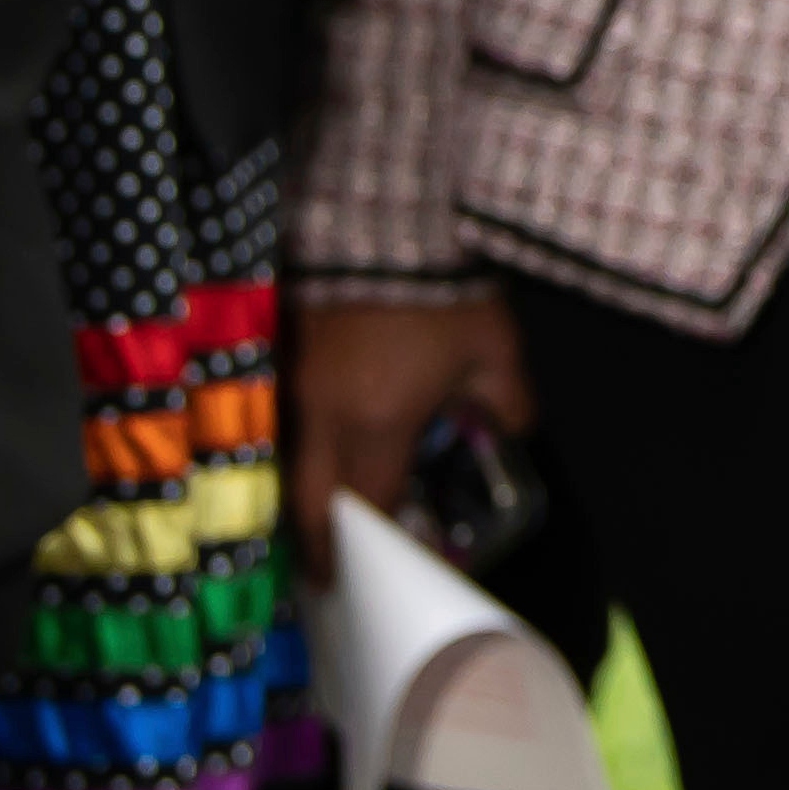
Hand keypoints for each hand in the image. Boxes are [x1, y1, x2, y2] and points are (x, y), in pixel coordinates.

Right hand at [286, 289, 536, 585]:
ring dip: (300, 498)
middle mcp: (322, 413)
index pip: (367, 504)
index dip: (373, 542)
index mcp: (375, 421)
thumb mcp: (495, 347)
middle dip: (316, 545)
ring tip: (319, 519)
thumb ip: (506, 400)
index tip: (377, 567)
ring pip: (284, 464)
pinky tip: (311, 454)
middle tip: (325, 572)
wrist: (386, 217)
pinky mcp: (278, 353)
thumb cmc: (445, 289)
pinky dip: (292, 451)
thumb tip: (511, 432)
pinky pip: (276, 421)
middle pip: (307, 501)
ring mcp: (292, 383)